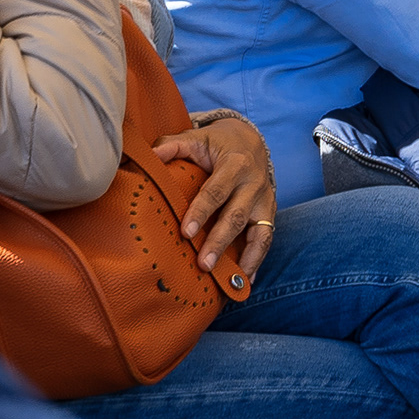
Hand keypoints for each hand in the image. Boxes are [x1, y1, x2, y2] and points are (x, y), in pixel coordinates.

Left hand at [154, 108, 277, 285]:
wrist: (251, 142)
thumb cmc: (217, 144)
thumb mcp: (196, 138)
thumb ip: (172, 145)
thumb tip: (149, 156)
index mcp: (235, 164)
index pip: (216, 191)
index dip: (201, 211)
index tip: (186, 232)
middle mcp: (254, 184)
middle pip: (237, 216)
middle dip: (219, 241)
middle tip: (203, 264)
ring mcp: (265, 201)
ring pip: (257, 232)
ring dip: (242, 258)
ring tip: (225, 279)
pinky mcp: (269, 214)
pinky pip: (266, 240)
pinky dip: (257, 261)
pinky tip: (246, 280)